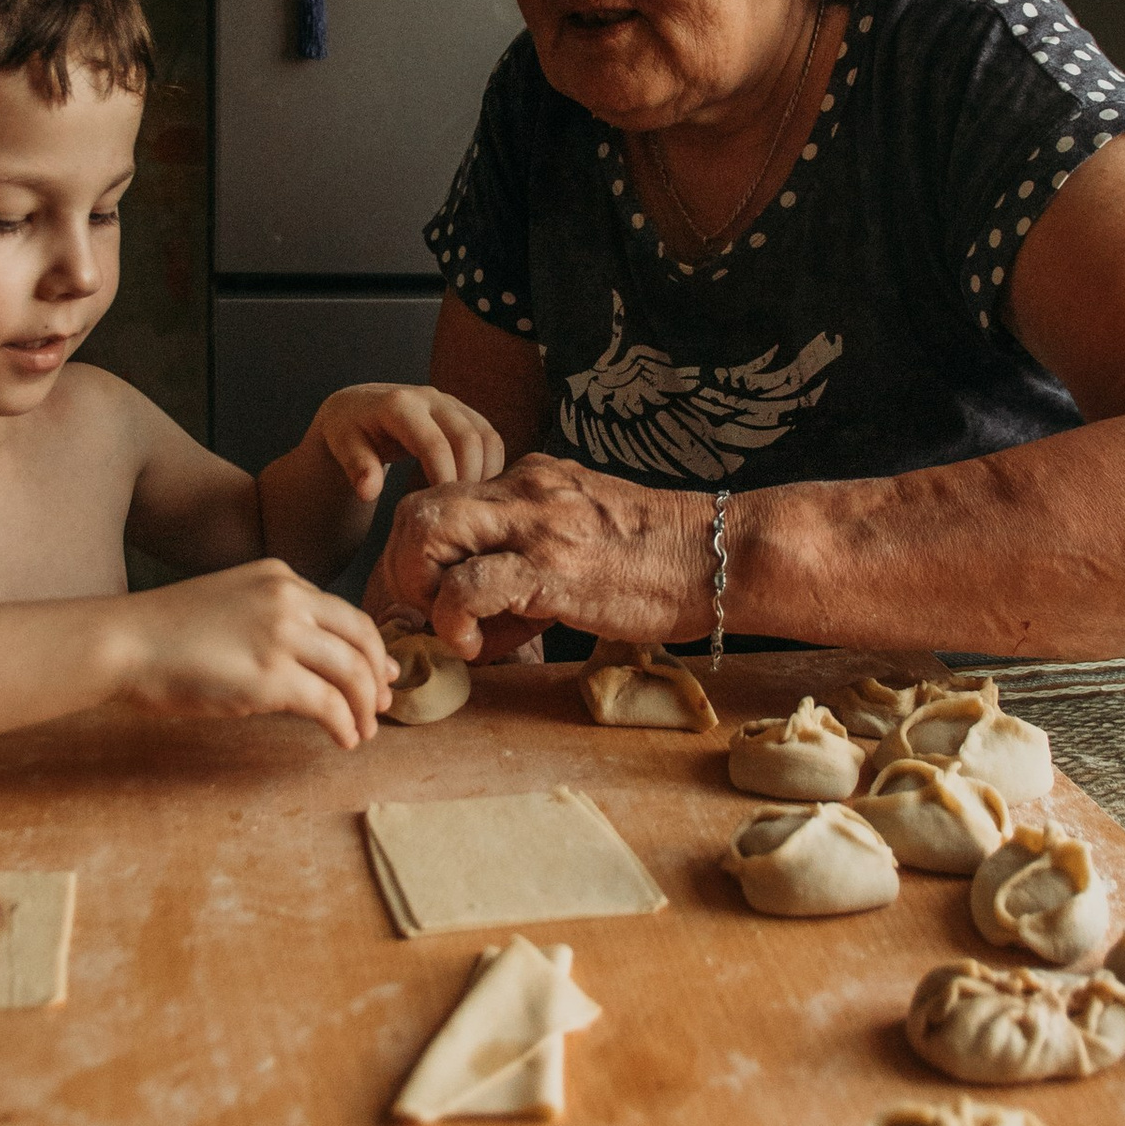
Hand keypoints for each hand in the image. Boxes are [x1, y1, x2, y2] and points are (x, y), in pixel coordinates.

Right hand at [121, 556, 391, 746]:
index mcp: (279, 577)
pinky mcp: (271, 677)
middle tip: (384, 704)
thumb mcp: (227, 604)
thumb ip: (269, 619)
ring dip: (364, 708)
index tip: (381, 671)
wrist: (123, 643)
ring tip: (362, 731)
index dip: (370, 647)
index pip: (343, 612)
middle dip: (378, 676)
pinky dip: (344, 726)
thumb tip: (307, 662)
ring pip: (353, 673)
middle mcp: (289, 599)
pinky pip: (329, 705)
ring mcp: (283, 635)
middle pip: (361, 639)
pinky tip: (343, 740)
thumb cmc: (162, 632)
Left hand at [311, 382, 504, 506]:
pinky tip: (475, 490)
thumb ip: (356, 467)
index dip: (444, 479)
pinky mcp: (464, 411)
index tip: (442, 513)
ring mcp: (451, 402)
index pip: (434, 445)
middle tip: (460, 513)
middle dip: (469, 479)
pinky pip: (490, 438)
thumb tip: (369, 492)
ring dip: (486, 473)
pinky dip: (491, 465)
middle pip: (468, 440)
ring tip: (469, 504)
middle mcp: (431, 397)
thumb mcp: (342, 447)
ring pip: (487, 437)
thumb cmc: (348, 431)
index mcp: (400, 405)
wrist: (358, 406)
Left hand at [372, 455, 708, 657]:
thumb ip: (532, 557)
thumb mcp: (585, 537)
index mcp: (530, 481)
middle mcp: (523, 491)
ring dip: (420, 587)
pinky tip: (476, 645)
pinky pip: (466, 586)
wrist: (721, 556)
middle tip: (432, 613)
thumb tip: (488, 612)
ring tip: (452, 627)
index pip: (440, 500)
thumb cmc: (661, 561)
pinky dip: (452, 619)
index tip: (441, 598)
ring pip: (426, 531)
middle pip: (415, 508)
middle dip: (403, 568)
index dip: (422, 554)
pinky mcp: (550, 569)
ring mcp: (535, 526)